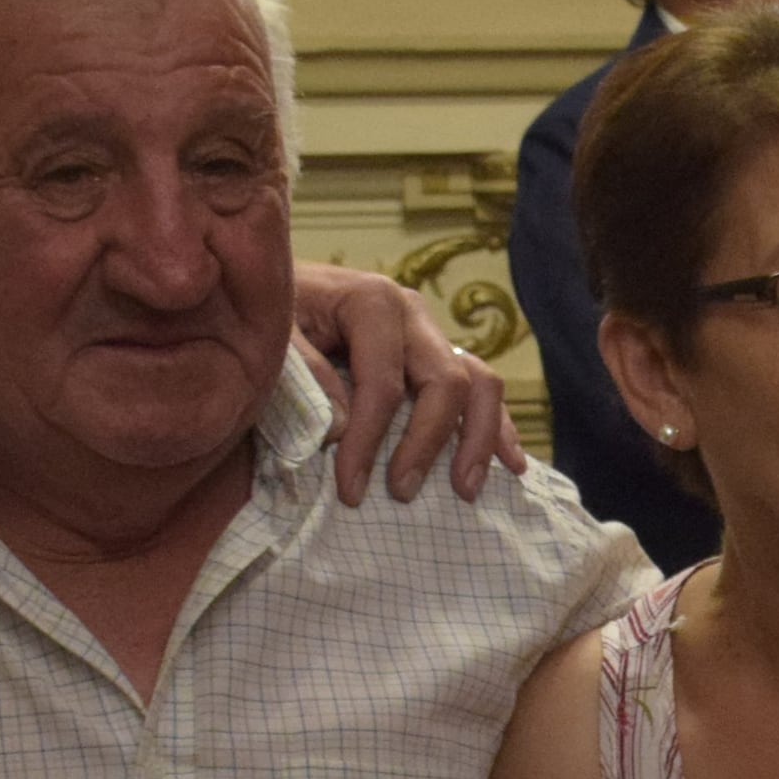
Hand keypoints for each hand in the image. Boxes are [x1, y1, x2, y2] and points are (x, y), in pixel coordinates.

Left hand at [290, 263, 521, 502]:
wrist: (267, 286)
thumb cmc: (268, 317)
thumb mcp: (271, 339)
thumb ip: (304, 374)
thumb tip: (343, 427)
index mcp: (372, 301)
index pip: (384, 383)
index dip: (369, 441)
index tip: (350, 489)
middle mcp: (412, 313)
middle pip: (446, 382)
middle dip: (428, 443)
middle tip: (401, 492)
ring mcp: (430, 333)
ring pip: (479, 382)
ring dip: (478, 438)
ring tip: (465, 489)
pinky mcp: (435, 352)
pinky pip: (481, 388)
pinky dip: (497, 427)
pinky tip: (511, 465)